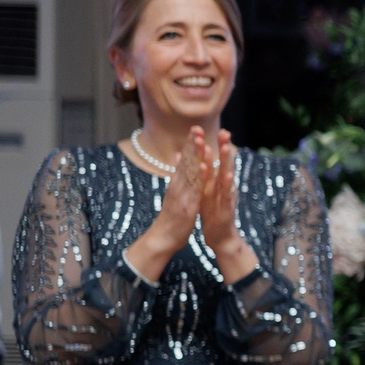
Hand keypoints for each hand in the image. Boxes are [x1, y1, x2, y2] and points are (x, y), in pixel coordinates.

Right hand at [125, 135, 207, 280]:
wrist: (162, 238)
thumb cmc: (171, 216)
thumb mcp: (175, 194)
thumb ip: (177, 177)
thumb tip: (177, 160)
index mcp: (177, 184)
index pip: (184, 160)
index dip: (189, 144)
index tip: (195, 128)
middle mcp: (177, 186)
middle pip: (185, 161)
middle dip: (191, 144)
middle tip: (196, 126)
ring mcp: (181, 194)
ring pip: (189, 172)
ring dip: (194, 155)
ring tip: (199, 139)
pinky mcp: (186, 205)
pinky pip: (194, 189)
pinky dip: (198, 177)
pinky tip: (202, 166)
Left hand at [194, 129, 238, 245]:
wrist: (221, 236)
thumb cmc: (213, 213)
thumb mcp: (207, 193)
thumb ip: (205, 178)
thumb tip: (199, 162)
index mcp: (217, 183)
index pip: (218, 161)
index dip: (218, 146)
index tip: (219, 130)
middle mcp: (224, 188)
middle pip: (225, 164)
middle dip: (224, 148)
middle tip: (226, 132)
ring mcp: (226, 197)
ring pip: (226, 176)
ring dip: (226, 162)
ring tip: (226, 147)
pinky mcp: (226, 207)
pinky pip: (226, 194)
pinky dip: (226, 184)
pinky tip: (227, 174)